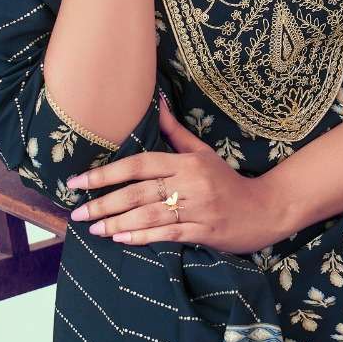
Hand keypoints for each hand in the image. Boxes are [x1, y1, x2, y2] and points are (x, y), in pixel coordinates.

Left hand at [64, 95, 290, 253]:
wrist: (265, 210)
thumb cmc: (228, 181)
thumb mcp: (203, 153)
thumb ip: (175, 132)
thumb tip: (155, 103)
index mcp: (187, 162)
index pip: (139, 164)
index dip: (106, 173)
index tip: (78, 181)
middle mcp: (191, 183)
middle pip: (138, 192)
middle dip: (103, 203)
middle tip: (77, 213)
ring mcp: (198, 209)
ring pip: (149, 215)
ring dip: (117, 223)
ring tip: (93, 228)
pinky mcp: (204, 232)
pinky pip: (167, 234)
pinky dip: (142, 236)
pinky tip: (121, 238)